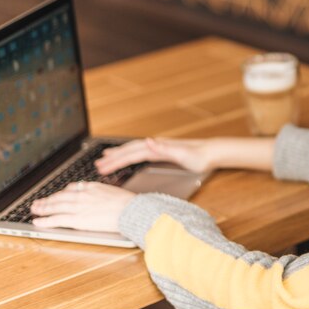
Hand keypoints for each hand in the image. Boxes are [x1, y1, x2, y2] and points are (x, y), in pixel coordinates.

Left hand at [30, 182, 135, 231]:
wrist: (130, 210)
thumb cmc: (128, 204)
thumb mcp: (115, 192)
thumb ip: (105, 194)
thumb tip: (106, 198)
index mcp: (92, 187)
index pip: (73, 188)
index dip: (63, 193)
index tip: (59, 195)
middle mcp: (82, 195)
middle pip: (60, 196)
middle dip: (48, 200)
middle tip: (38, 202)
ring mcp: (78, 207)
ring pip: (54, 206)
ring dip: (42, 208)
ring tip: (34, 210)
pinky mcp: (76, 219)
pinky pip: (56, 219)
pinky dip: (45, 221)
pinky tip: (38, 222)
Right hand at [95, 138, 213, 174]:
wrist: (212, 153)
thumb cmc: (199, 156)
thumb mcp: (182, 153)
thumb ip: (164, 148)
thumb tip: (148, 141)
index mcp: (157, 147)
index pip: (132, 154)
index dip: (116, 160)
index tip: (103, 166)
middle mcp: (156, 145)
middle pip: (129, 151)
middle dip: (113, 158)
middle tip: (97, 165)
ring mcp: (159, 147)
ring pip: (133, 150)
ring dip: (119, 154)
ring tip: (105, 158)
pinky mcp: (163, 152)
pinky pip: (141, 153)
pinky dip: (131, 154)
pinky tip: (128, 157)